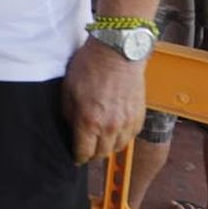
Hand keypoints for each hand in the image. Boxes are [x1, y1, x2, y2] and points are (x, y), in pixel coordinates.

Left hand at [61, 38, 146, 163]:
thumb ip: (68, 113)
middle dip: (92, 154)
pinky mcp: (139, 115)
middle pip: (102, 154)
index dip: (78, 157)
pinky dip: (123, 137)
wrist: (117, 51)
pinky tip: (116, 129)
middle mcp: (110, 127)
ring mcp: (127, 122)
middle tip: (87, 149)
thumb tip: (70, 128)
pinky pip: (131, 136)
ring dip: (108, 147)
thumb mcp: (68, 89)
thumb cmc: (90, 66)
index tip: (76, 156)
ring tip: (101, 140)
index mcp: (89, 122)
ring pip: (118, 147)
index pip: (84, 152)